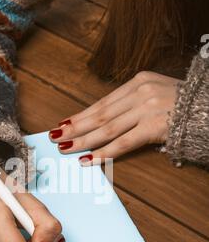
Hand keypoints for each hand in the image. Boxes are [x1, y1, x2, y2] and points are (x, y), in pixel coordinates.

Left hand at [49, 72, 181, 163]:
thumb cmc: (186, 104)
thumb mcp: (157, 94)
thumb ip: (134, 104)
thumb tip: (108, 122)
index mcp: (138, 81)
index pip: (103, 102)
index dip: (81, 115)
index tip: (64, 123)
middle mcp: (140, 92)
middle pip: (100, 114)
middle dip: (75, 127)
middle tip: (55, 137)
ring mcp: (147, 108)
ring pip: (107, 128)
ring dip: (83, 140)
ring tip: (66, 148)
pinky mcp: (155, 125)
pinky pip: (124, 142)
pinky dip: (104, 152)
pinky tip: (89, 159)